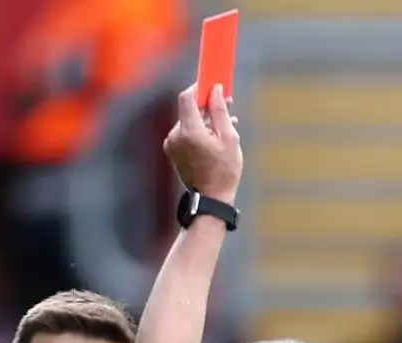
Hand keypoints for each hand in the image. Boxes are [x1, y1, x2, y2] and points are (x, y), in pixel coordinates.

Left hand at [164, 84, 242, 202]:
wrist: (211, 199)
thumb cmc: (224, 171)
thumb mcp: (229, 138)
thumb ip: (221, 111)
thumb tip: (216, 90)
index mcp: (190, 131)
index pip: (187, 97)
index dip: (199, 87)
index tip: (212, 84)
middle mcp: (176, 135)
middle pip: (189, 109)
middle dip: (207, 106)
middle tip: (227, 105)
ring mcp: (171, 143)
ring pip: (188, 121)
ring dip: (204, 120)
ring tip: (224, 129)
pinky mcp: (172, 150)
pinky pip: (185, 133)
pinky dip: (198, 131)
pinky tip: (213, 139)